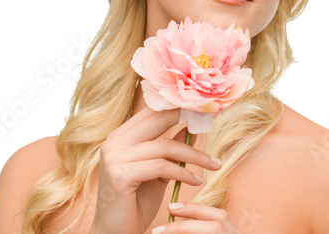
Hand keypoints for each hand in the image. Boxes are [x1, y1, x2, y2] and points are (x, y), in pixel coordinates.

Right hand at [89, 107, 222, 233]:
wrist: (114, 233)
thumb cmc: (135, 202)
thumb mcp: (158, 170)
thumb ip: (170, 147)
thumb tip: (191, 126)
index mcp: (120, 136)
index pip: (151, 111)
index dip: (177, 106)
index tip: (201, 107)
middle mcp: (114, 141)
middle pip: (158, 119)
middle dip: (187, 118)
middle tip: (210, 120)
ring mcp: (114, 156)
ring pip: (165, 146)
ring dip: (195, 156)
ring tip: (213, 165)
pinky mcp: (120, 174)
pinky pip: (161, 167)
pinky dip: (183, 172)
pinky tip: (196, 181)